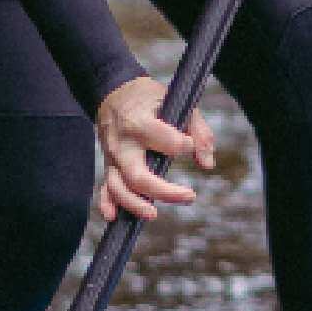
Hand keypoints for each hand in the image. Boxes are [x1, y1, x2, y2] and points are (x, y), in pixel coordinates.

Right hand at [92, 74, 210, 218]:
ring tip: (153, 214)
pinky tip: (113, 218)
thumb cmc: (151, 98)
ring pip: (118, 187)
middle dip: (164, 191)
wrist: (114, 92)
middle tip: (190, 196)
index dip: (186, 146)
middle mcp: (123, 143)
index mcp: (141, 122)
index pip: (169, 143)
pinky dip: (107, 204)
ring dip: (134, 204)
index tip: (191, 145)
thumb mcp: (178, 103)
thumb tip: (207, 164)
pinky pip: (104, 187)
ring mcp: (112, 156)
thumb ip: (198, 132)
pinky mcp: (108, 165)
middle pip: (138, 175)